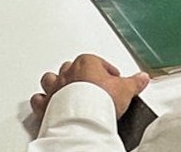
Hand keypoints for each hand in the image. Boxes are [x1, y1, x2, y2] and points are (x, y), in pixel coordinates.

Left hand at [30, 54, 148, 118]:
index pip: (97, 61)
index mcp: (87, 62)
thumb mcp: (125, 89)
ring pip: (50, 79)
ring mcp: (55, 88)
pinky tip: (48, 105)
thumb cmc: (101, 99)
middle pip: (71, 67)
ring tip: (64, 91)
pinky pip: (38, 99)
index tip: (111, 79)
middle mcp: (68, 72)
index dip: (105, 71)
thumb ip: (134, 82)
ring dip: (55, 84)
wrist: (84, 118)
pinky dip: (41, 101)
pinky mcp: (45, 105)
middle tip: (88, 85)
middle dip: (78, 74)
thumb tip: (142, 78)